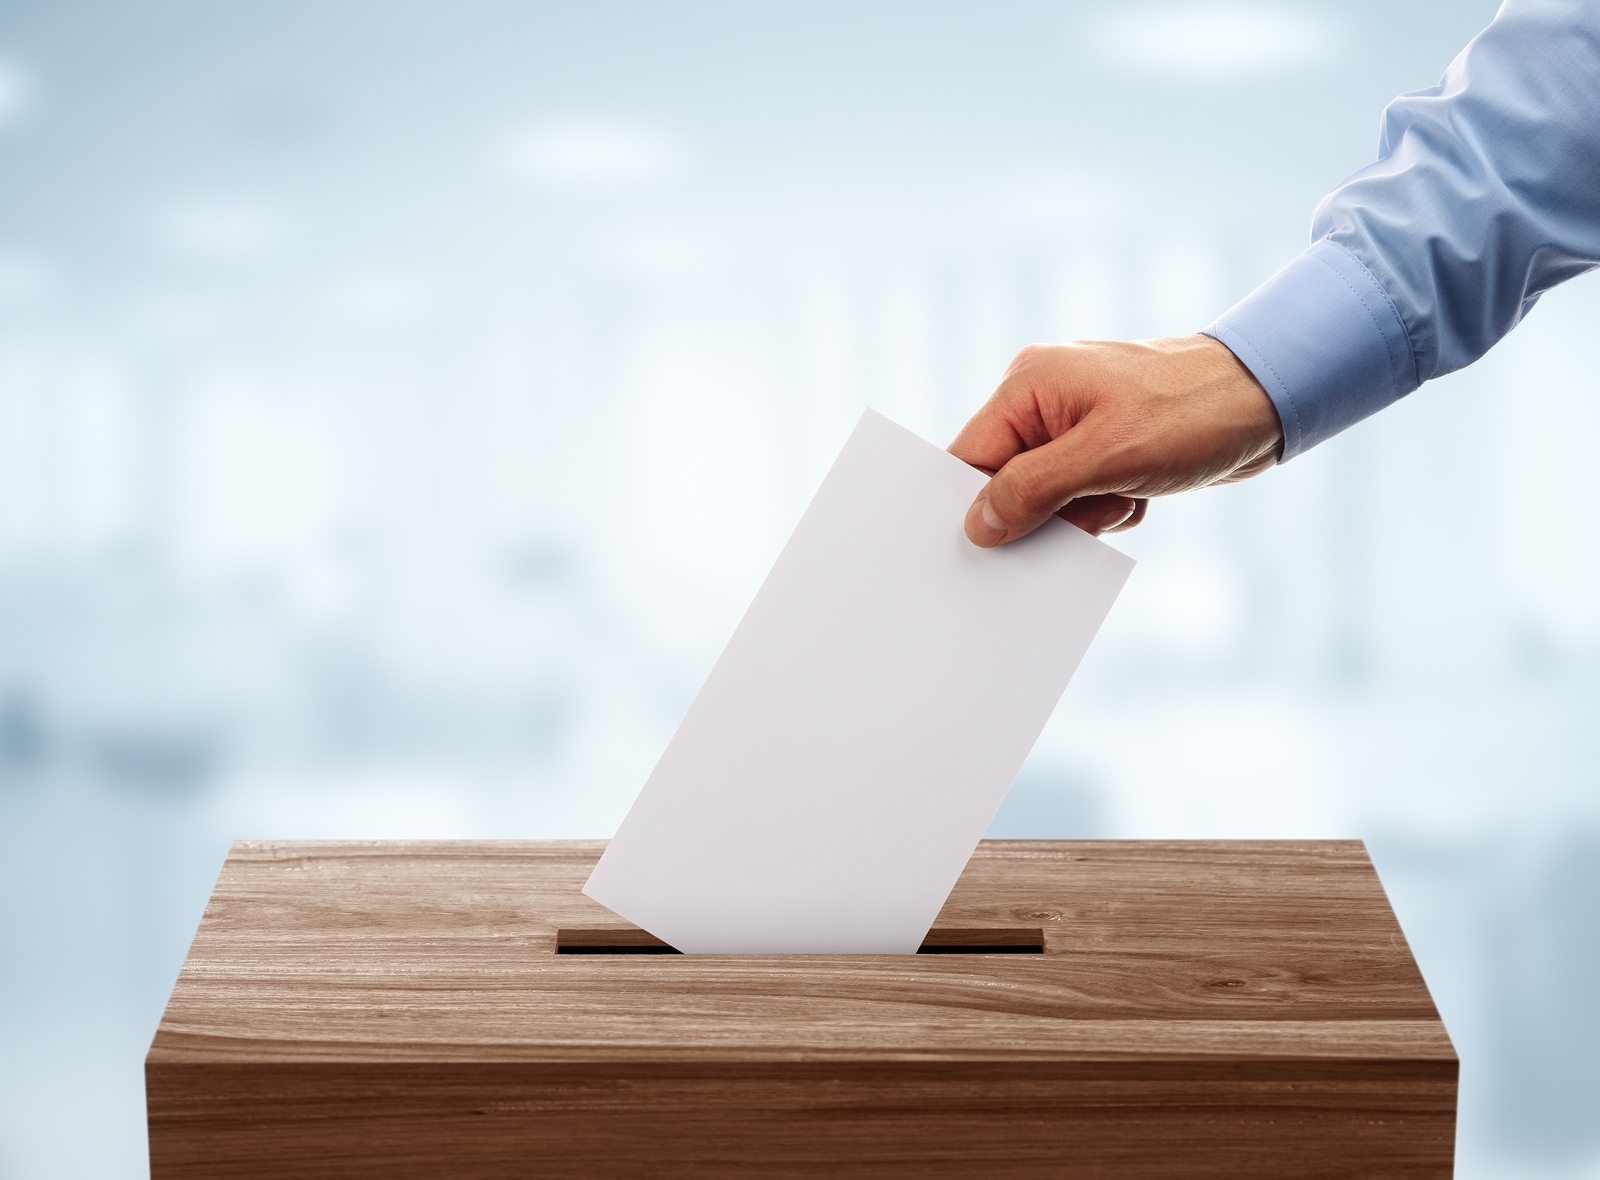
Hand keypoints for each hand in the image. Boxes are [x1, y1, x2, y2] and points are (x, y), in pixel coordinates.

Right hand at [948, 335, 1283, 545]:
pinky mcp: (1102, 444)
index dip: (972, 506)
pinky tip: (1140, 492)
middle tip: (1084, 516)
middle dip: (1042, 512)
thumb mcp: (1106, 458)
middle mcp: (1042, 398)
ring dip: (1083, 514)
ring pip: (1045, 496)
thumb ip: (1032, 490)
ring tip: (1126, 494)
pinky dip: (1107, 508)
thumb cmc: (1192, 414)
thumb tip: (977, 526)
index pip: (970, 457)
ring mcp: (1072, 421)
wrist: (1270, 399)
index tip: (984, 549)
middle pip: (1005, 480)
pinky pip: (1080, 497)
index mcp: (1028, 385)